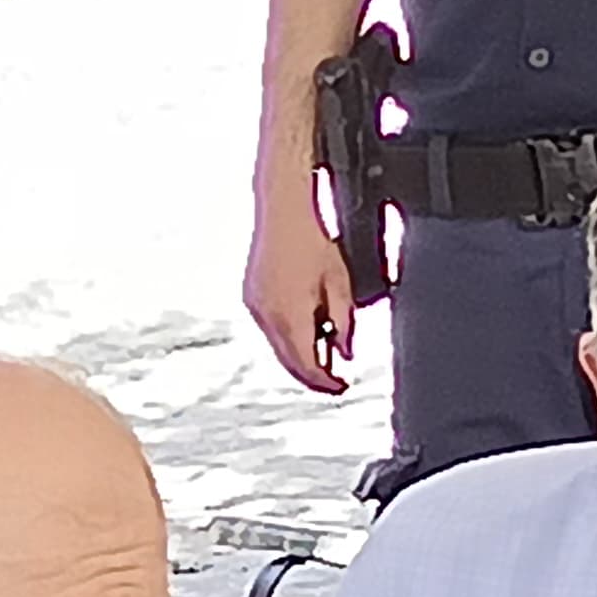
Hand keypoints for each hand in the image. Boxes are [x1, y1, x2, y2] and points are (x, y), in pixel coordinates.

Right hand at [245, 208, 360, 396]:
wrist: (282, 211)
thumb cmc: (313, 241)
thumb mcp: (340, 283)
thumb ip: (344, 322)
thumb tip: (345, 353)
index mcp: (290, 315)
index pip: (308, 365)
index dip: (326, 382)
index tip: (342, 386)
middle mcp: (267, 316)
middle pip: (290, 362)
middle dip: (313, 376)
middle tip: (335, 381)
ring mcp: (255, 307)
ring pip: (278, 347)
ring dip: (300, 357)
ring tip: (325, 357)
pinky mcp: (250, 297)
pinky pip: (269, 330)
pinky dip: (288, 338)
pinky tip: (306, 332)